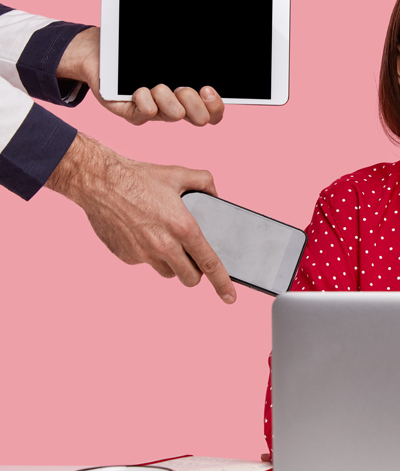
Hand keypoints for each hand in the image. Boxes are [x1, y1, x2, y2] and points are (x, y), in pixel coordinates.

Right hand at [45, 133, 236, 303]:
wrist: (98, 182)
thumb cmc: (139, 177)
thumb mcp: (178, 174)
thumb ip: (205, 183)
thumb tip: (216, 196)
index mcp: (183, 227)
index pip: (209, 263)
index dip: (222, 283)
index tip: (230, 297)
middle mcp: (164, 245)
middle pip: (190, 278)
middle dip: (195, 272)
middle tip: (193, 258)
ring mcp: (144, 254)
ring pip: (167, 272)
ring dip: (172, 264)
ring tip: (165, 240)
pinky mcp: (126, 256)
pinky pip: (145, 263)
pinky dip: (149, 253)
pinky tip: (142, 232)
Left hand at [56, 27, 223, 125]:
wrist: (100, 53)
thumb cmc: (137, 51)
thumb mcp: (166, 53)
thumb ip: (187, 58)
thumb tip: (216, 47)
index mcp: (189, 96)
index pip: (213, 114)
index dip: (215, 105)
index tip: (207, 88)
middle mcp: (175, 107)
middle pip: (200, 119)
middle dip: (193, 101)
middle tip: (181, 87)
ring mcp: (156, 112)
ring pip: (175, 115)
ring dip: (167, 96)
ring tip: (156, 85)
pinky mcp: (133, 113)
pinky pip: (146, 113)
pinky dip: (144, 98)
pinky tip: (138, 89)